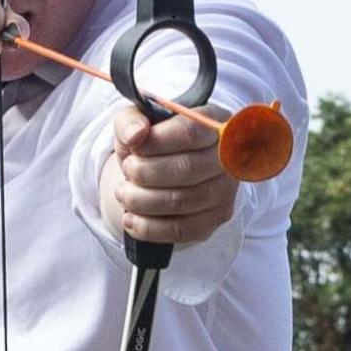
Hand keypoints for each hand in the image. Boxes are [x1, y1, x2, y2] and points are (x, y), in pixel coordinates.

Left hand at [101, 103, 238, 243]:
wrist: (157, 169)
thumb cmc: (151, 141)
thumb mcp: (135, 121)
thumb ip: (131, 121)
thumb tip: (136, 135)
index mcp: (212, 122)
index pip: (190, 131)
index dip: (157, 142)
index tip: (134, 147)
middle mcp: (226, 156)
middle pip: (187, 168)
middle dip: (145, 172)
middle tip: (127, 170)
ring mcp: (225, 190)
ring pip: (182, 201)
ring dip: (142, 200)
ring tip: (123, 193)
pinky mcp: (215, 218)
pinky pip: (182, 229)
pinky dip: (149, 227)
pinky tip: (130, 219)